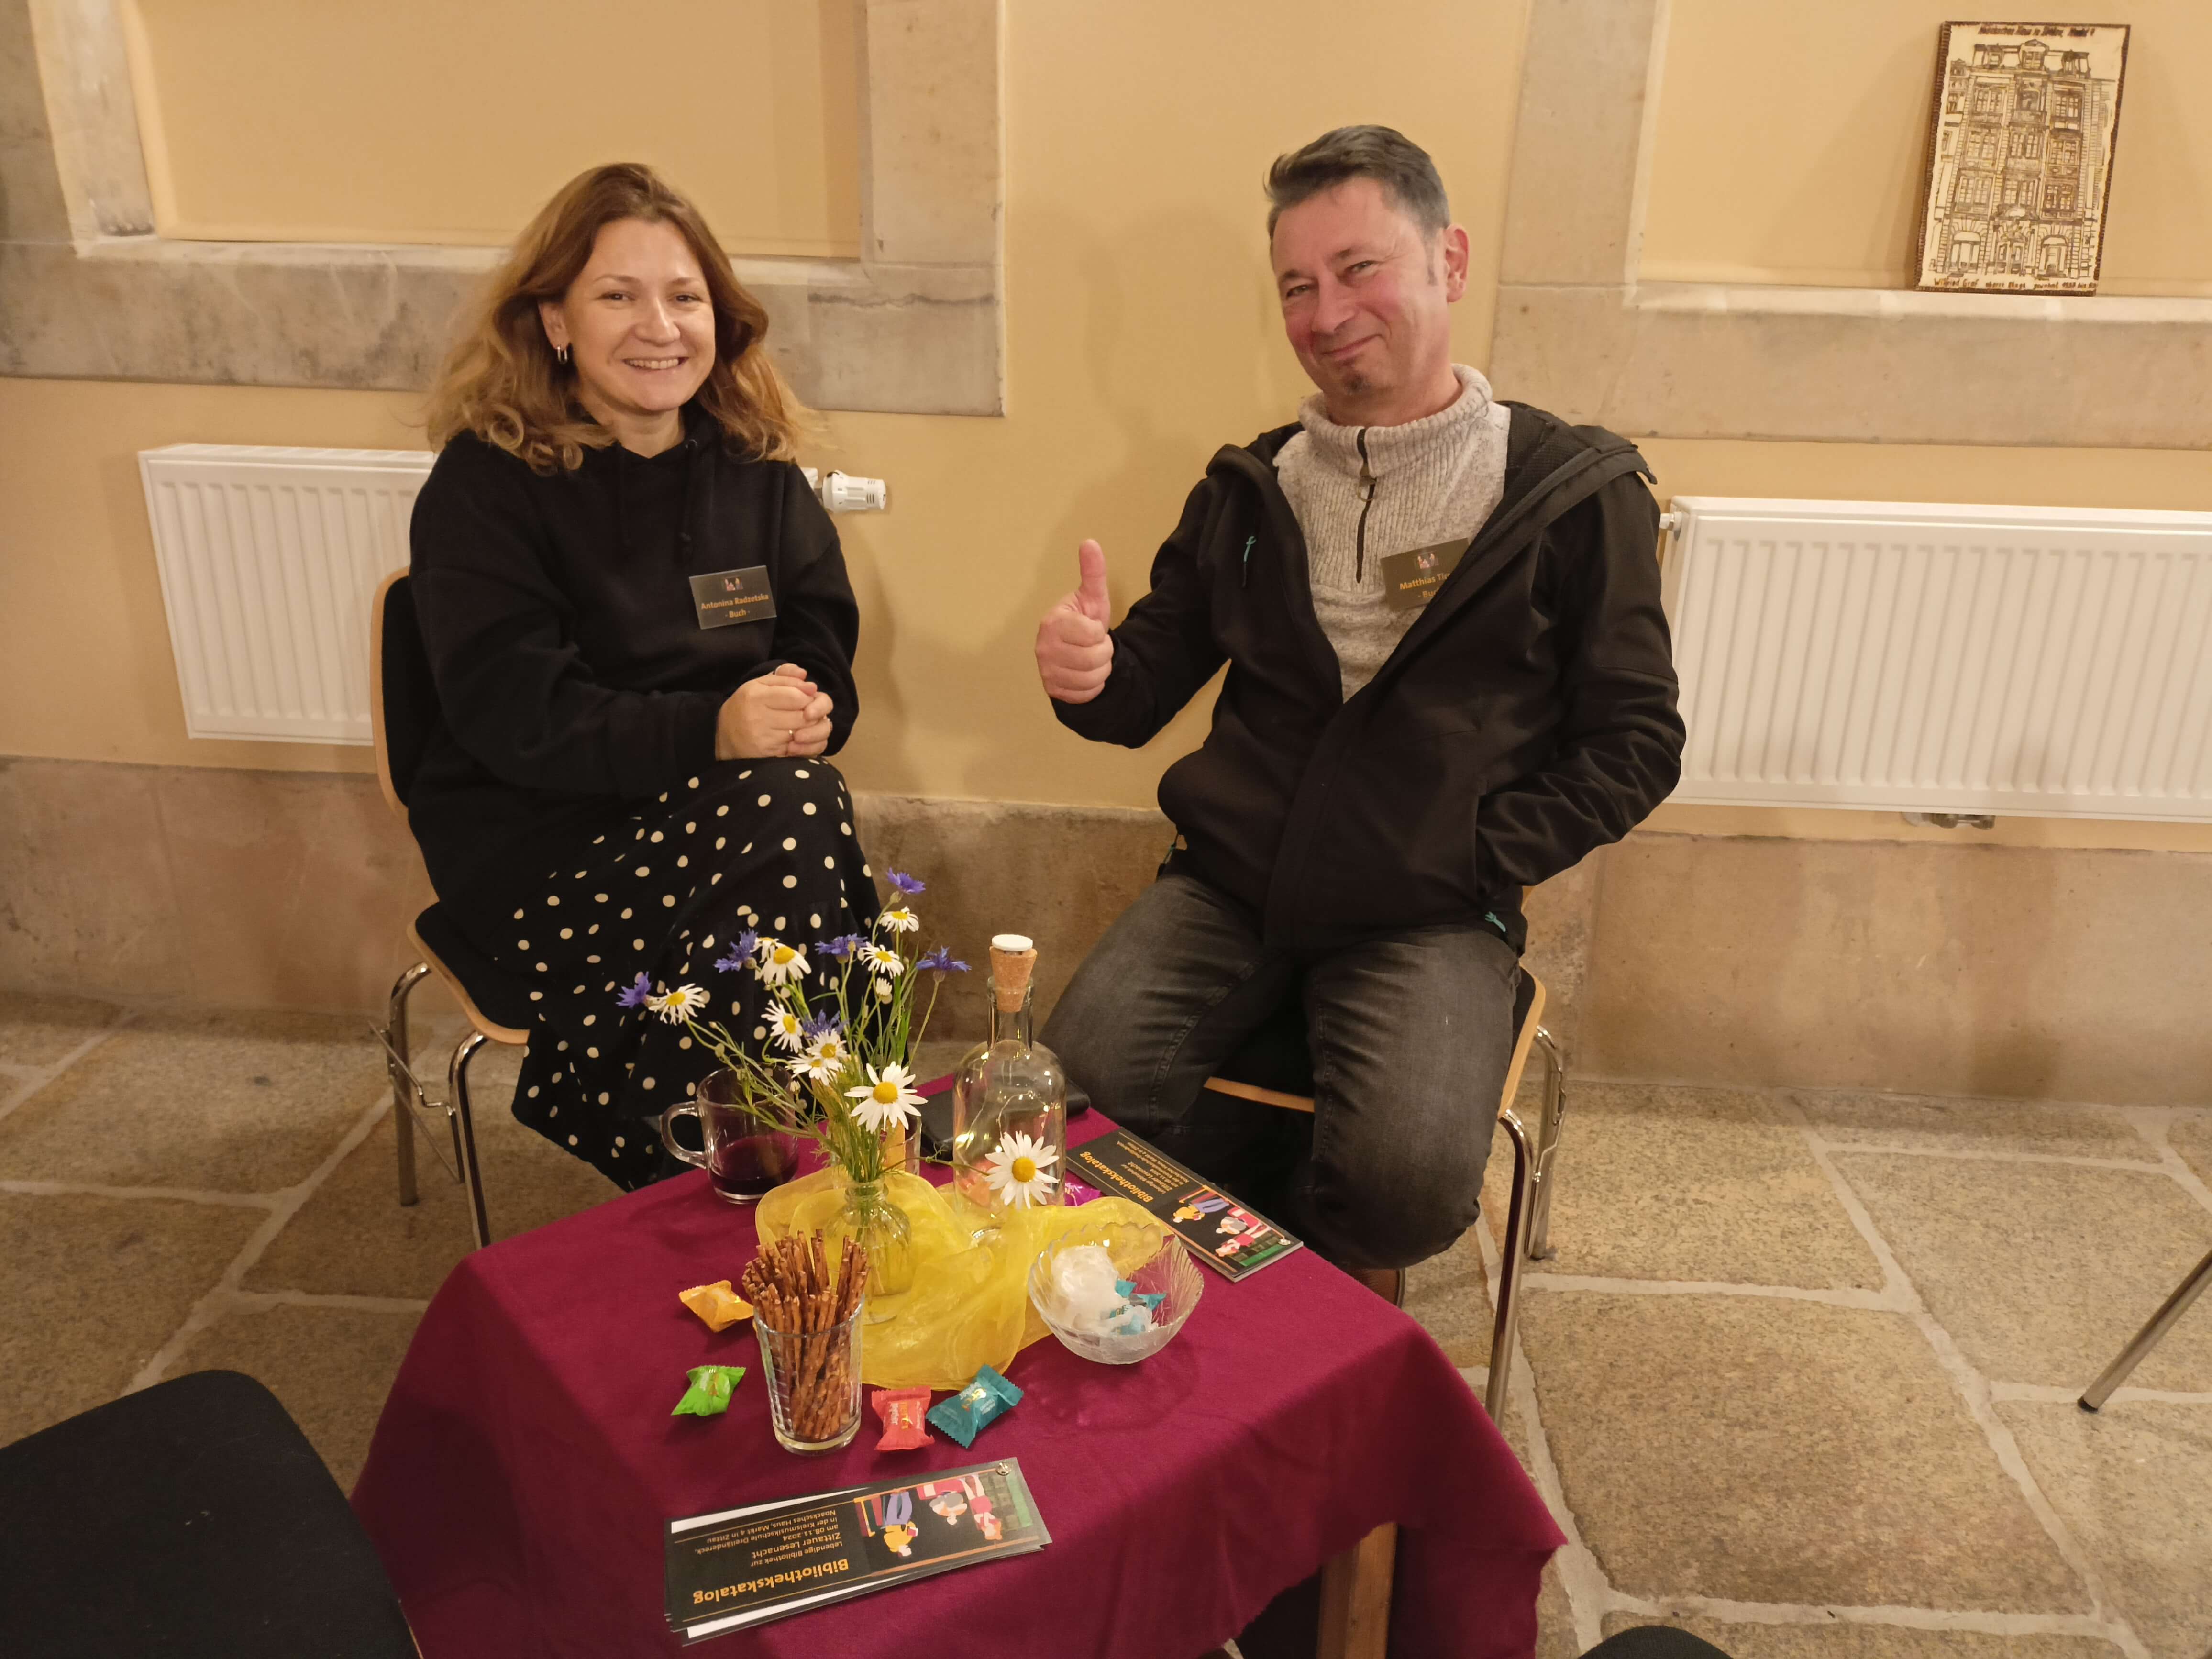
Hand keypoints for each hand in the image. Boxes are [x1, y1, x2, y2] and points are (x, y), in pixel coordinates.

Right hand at [717, 664, 830, 758]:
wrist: (722, 733)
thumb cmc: (745, 704)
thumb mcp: (760, 684)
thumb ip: (786, 678)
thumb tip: (811, 686)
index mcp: (756, 696)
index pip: (796, 697)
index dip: (808, 697)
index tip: (806, 698)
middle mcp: (758, 717)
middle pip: (802, 716)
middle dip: (811, 714)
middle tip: (807, 711)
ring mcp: (762, 738)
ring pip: (800, 733)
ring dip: (807, 728)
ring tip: (801, 723)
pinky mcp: (766, 754)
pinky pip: (795, 748)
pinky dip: (800, 742)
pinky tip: (794, 736)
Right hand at [1034, 539, 1113, 703]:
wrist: (1075, 651)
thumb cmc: (1084, 622)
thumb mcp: (1093, 598)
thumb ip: (1093, 573)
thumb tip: (1090, 542)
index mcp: (1053, 622)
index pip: (1092, 634)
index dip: (1100, 633)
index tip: (1091, 628)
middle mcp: (1043, 648)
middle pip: (1095, 658)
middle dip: (1103, 653)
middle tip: (1093, 646)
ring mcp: (1046, 671)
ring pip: (1093, 679)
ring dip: (1100, 670)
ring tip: (1090, 659)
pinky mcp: (1052, 690)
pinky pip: (1086, 694)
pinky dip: (1092, 687)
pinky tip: (1084, 675)